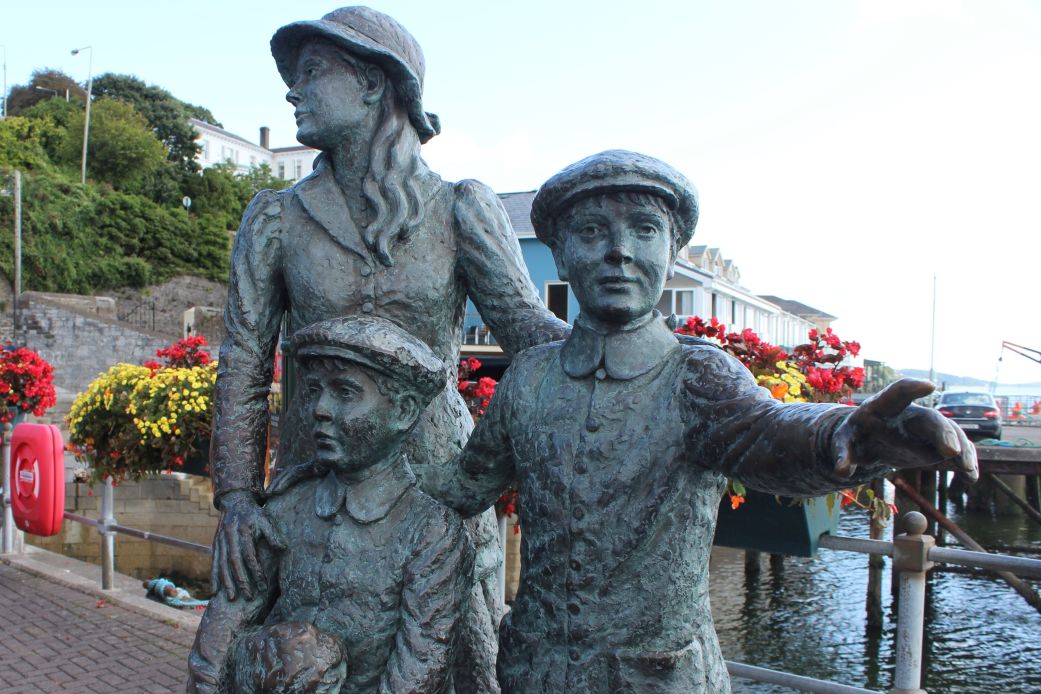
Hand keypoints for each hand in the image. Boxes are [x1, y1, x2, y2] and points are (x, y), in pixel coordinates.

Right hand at [211, 490, 286, 600]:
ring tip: (231, 598)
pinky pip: (214, 563)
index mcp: (243, 531)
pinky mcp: (215, 545)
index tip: (263, 585)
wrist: (235, 501)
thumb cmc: (254, 513)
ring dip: (226, 583)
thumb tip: (283, 549)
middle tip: (249, 597)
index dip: (256, 571)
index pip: (250, 555)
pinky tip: (215, 591)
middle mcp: (230, 537)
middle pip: (235, 563)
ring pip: (222, 565)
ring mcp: (220, 541)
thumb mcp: (265, 519)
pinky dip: (214, 577)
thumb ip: (272, 535)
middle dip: (241, 580)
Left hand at [832, 379, 977, 481]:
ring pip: (949, 434)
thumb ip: (842, 454)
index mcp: (883, 406)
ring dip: (961, 449)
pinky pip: (955, 450)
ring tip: (966, 468)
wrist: (869, 440)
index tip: (929, 386)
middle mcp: (910, 414)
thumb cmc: (855, 436)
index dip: (912, 387)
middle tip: (950, 452)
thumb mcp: (843, 443)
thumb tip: (842, 471)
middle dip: (943, 433)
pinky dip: (964, 462)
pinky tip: (970, 478)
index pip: (898, 391)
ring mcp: (926, 429)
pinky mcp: (936, 445)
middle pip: (930, 418)